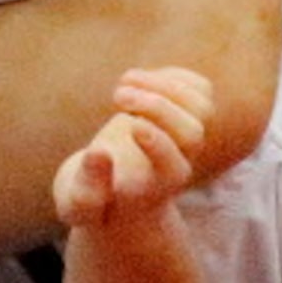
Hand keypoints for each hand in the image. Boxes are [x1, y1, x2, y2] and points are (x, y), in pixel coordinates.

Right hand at [53, 67, 214, 235]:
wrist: (113, 195)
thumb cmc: (93, 201)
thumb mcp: (79, 204)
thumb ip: (86, 188)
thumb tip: (100, 153)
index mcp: (155, 190)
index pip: (173, 168)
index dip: (158, 144)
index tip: (132, 126)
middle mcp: (179, 164)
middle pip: (193, 134)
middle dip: (158, 108)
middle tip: (117, 95)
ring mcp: (187, 140)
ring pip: (202, 107)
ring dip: (165, 86)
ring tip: (124, 80)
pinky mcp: (186, 117)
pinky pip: (201, 91)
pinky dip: (174, 77)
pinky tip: (139, 79)